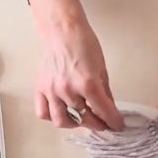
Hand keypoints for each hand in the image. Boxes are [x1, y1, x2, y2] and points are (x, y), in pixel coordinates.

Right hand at [28, 0, 124, 131]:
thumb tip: (110, 108)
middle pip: (84, 118)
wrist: (63, 31)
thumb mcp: (102, 69)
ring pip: (62, 120)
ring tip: (83, 119)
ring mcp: (52, 91)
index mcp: (88, 84)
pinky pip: (43, 112)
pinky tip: (62, 112)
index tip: (118, 126)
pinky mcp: (40, 88)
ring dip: (75, 124)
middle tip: (103, 122)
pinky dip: (52, 117)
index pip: (103, 111)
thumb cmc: (85, 45)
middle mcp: (68, 90)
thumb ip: (105, 92)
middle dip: (97, 123)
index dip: (113, 121)